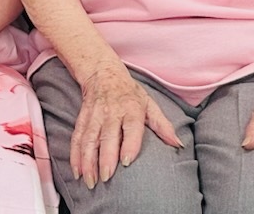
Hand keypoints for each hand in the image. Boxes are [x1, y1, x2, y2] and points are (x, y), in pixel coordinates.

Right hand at [70, 66, 180, 189]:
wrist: (101, 72)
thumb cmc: (129, 92)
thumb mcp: (148, 103)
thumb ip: (162, 125)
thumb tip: (177, 144)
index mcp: (130, 108)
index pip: (130, 126)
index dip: (128, 144)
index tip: (126, 161)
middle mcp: (111, 112)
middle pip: (107, 136)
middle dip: (105, 157)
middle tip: (106, 178)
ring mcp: (94, 115)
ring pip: (89, 139)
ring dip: (87, 160)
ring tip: (90, 180)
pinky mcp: (82, 118)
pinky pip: (77, 137)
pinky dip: (75, 155)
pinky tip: (77, 171)